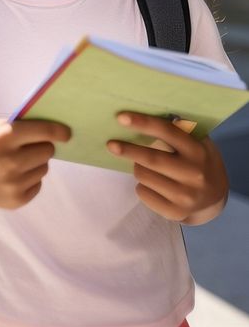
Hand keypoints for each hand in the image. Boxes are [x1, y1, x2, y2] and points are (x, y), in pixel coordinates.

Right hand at [0, 117, 70, 209]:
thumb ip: (21, 125)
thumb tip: (54, 128)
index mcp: (5, 137)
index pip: (44, 131)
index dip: (59, 131)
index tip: (67, 133)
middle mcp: (11, 160)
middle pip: (48, 150)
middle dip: (42, 147)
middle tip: (30, 148)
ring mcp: (15, 183)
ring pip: (45, 168)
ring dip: (36, 164)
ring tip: (18, 164)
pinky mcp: (18, 199)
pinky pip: (39, 184)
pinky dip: (30, 179)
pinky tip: (14, 177)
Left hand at [107, 112, 228, 223]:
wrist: (215, 199)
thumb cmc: (199, 162)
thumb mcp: (198, 143)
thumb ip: (180, 130)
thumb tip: (147, 114)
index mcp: (197, 151)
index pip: (167, 132)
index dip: (143, 123)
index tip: (121, 118)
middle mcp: (194, 174)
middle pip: (151, 159)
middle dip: (128, 150)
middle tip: (111, 145)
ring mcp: (186, 196)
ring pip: (144, 176)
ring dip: (137, 167)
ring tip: (143, 165)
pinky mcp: (176, 212)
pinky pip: (144, 194)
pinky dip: (141, 186)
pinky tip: (151, 184)